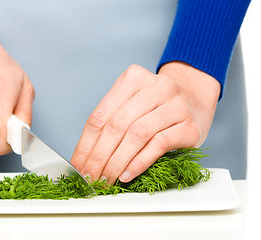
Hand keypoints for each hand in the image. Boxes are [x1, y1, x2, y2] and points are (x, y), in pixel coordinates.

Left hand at [71, 63, 219, 183]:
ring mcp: (175, 104)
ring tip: (107, 179)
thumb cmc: (157, 106)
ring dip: (117, 161)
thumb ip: (111, 122)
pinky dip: (139, 162)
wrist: (196, 99)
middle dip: (98, 156)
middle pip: (116, 125)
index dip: (85, 144)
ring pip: (136, 134)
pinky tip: (127, 174)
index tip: (78, 165)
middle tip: (90, 177)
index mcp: (132, 78)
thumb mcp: (132, 103)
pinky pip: (159, 144)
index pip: (100, 116)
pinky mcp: (189, 125)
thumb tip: (87, 158)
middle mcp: (155, 86)